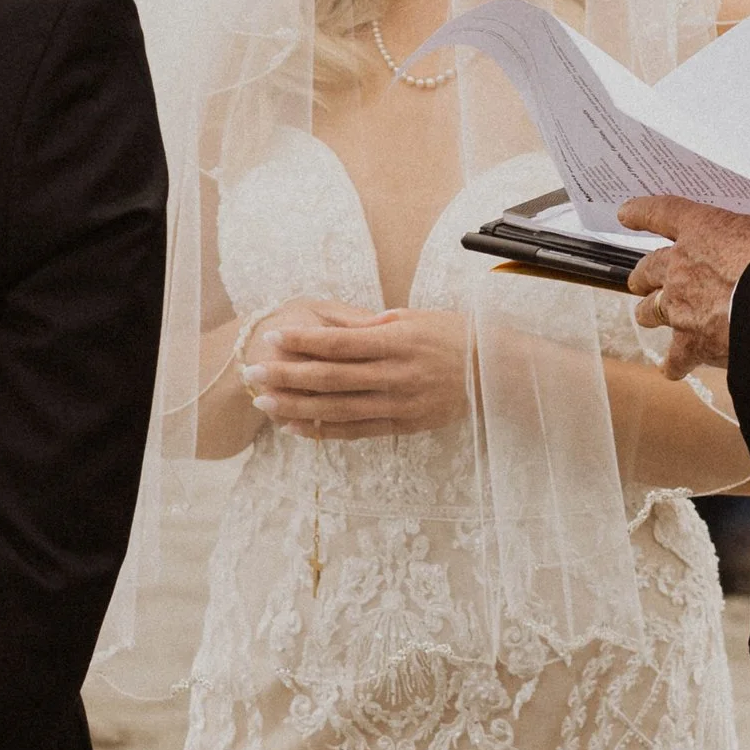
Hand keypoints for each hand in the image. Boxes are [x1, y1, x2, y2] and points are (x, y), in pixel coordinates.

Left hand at [243, 303, 471, 437]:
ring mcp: (399, 403)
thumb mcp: (416, 318)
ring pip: (338, 409)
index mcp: (397, 341)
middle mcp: (395, 374)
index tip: (272, 337)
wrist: (496, 374)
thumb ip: (373, 323)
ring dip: (297, 407)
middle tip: (253, 372)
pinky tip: (297, 429)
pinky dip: (324, 431)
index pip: (339, 342)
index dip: (303, 341)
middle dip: (287, 376)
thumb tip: (333, 322)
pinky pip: (357, 431)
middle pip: (331, 377)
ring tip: (264, 403)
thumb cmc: (455, 337)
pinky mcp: (404, 426)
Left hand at [620, 197, 749, 377]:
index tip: (626, 213)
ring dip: (649, 314)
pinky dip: (673, 364)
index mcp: (701, 229)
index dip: (642, 212)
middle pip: (646, 269)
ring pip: (649, 311)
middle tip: (641, 279)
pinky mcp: (691, 344)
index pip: (661, 212)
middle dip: (643, 275)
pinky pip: (674, 358)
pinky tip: (672, 369)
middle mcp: (680, 267)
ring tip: (650, 318)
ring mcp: (680, 307)